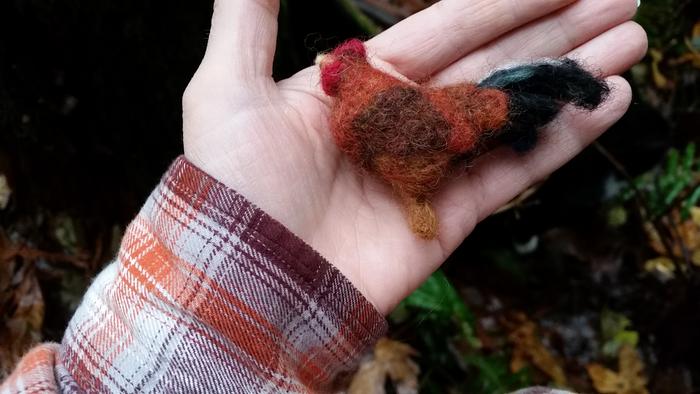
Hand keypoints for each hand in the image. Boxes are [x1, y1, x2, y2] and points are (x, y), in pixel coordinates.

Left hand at [182, 0, 646, 314]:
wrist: (244, 284)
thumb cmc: (230, 184)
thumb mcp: (227, 87)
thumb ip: (249, 17)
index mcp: (362, 85)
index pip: (448, 30)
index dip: (508, 2)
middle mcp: (400, 124)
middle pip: (493, 65)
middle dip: (558, 33)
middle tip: (624, 2)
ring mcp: (427, 173)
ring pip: (512, 115)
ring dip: (571, 80)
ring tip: (630, 46)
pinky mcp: (446, 222)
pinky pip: (511, 175)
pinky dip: (559, 144)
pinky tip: (604, 108)